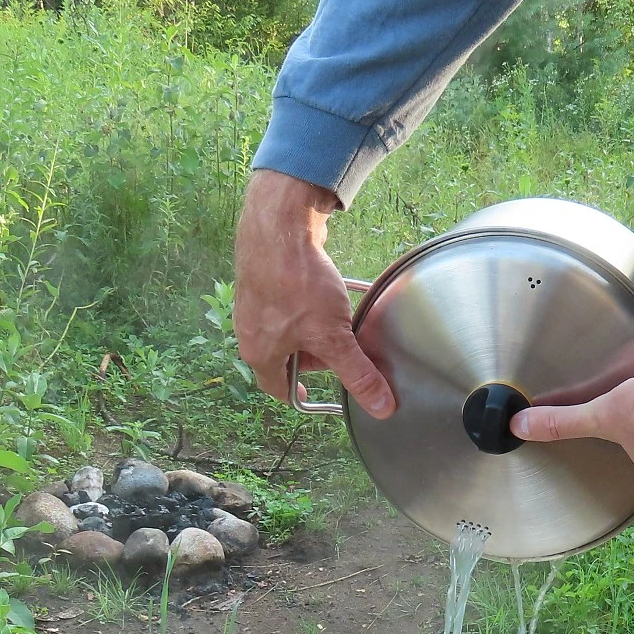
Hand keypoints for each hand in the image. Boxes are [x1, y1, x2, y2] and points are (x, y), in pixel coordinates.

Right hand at [234, 170, 395, 417]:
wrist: (280, 225)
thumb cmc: (296, 284)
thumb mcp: (334, 338)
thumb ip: (358, 374)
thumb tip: (381, 408)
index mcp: (261, 352)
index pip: (277, 387)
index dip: (297, 394)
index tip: (311, 396)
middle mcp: (252, 329)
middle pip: (290, 355)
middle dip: (320, 355)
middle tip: (345, 351)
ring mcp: (259, 301)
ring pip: (295, 326)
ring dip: (321, 327)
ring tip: (347, 322)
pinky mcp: (269, 277)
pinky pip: (296, 299)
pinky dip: (318, 302)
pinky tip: (341, 292)